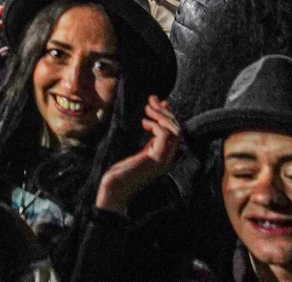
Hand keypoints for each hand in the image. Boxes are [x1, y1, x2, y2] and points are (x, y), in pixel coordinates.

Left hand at [95, 96, 180, 213]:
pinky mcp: (155, 160)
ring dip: (161, 115)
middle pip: (177, 129)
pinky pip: (164, 136)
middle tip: (152, 100)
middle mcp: (167, 158)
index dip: (169, 114)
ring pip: (174, 131)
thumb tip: (155, 121)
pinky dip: (156, 125)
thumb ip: (150, 139)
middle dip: (166, 111)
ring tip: (147, 108)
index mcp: (165, 156)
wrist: (114, 191)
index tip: (158, 101)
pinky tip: (144, 122)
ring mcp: (163, 160)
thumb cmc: (123, 173)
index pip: (175, 132)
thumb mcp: (139, 152)